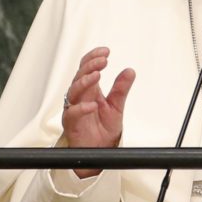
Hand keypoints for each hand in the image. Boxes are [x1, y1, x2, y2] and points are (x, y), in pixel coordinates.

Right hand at [61, 47, 135, 177]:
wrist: (100, 150)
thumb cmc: (104, 128)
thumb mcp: (117, 106)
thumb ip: (121, 89)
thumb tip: (130, 71)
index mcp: (90, 90)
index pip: (87, 68)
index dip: (93, 58)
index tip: (106, 51)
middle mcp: (80, 97)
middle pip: (79, 76)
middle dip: (90, 66)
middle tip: (103, 60)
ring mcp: (74, 108)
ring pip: (74, 91)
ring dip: (85, 81)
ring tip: (97, 75)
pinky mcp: (71, 123)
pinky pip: (73, 113)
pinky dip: (82, 108)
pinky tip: (93, 104)